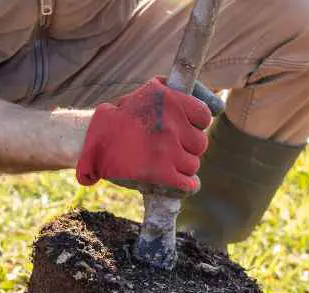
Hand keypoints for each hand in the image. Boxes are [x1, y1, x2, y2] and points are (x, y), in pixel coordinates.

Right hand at [76, 77, 212, 193]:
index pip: (204, 116)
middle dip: (188, 148)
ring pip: (194, 164)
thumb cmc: (122, 117)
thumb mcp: (149, 91)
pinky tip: (181, 184)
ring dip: (184, 167)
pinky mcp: (161, 172)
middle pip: (200, 143)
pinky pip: (188, 183)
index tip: (185, 129)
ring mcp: (167, 148)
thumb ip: (180, 93)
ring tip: (168, 165)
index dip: (196, 125)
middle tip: (172, 150)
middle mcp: (171, 122)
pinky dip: (187, 186)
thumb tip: (218, 106)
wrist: (90, 140)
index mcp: (170, 99)